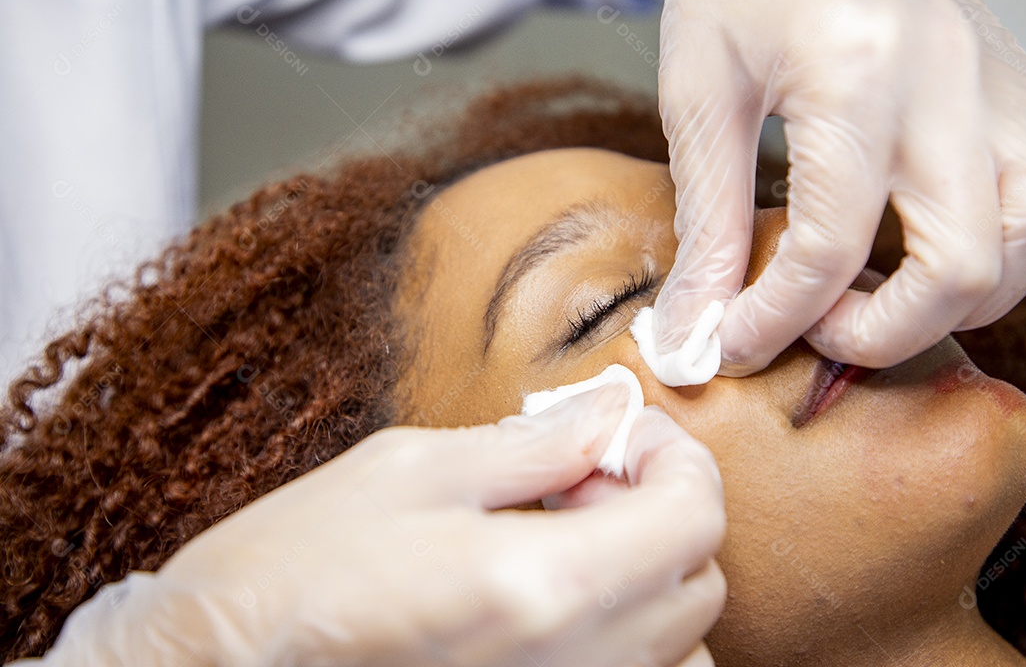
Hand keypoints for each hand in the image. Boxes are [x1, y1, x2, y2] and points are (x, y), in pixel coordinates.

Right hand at [33, 385, 725, 666]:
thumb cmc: (297, 565)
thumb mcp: (415, 469)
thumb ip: (534, 444)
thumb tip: (610, 413)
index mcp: (547, 584)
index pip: (693, 518)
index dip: (675, 457)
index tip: (622, 432)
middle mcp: (575, 664)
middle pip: (699, 585)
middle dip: (663, 510)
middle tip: (585, 475)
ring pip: (680, 652)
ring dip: (653, 582)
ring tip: (574, 540)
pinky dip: (626, 637)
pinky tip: (558, 596)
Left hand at [653, 0, 1025, 377]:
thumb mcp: (700, 93)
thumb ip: (708, 219)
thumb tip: (696, 322)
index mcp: (854, 78)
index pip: (829, 248)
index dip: (774, 321)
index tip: (731, 343)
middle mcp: (947, 83)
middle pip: (960, 266)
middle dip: (882, 333)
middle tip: (817, 327)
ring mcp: (998, 82)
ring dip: (964, 295)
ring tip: (888, 292)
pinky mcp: (1020, 82)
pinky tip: (973, 242)